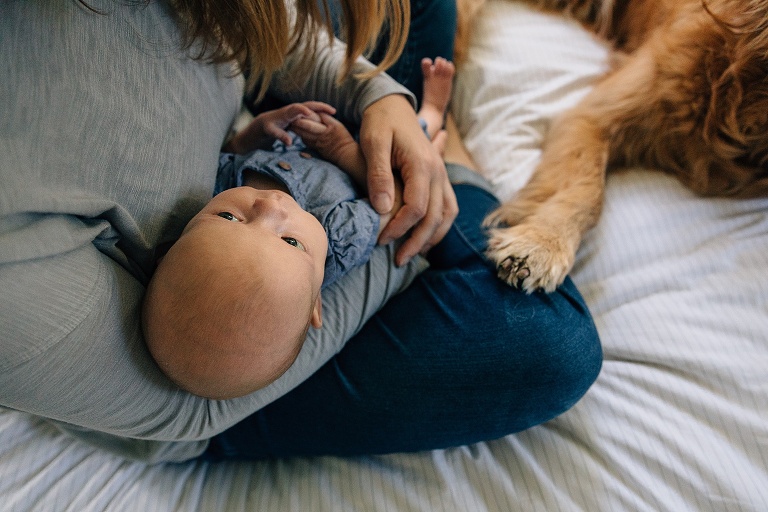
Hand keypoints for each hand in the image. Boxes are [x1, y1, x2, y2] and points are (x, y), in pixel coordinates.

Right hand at [226, 101, 335, 153]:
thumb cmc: (273, 132)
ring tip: (309, 115)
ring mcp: (275, 118)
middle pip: (302, 106)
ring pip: (288, 112)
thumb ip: (301, 127)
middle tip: (330, 111)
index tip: (334, 112)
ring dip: (298, 112)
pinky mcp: (265, 127)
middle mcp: (285, 113)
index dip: (321, 108)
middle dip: (316, 106)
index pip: (309, 108)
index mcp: (292, 114)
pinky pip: (273, 130)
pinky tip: (288, 142)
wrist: (252, 135)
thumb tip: (317, 129)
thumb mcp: (290, 130)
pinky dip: (281, 135)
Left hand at [359, 95, 457, 264]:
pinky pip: (448, 207)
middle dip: (416, 242)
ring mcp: (442, 174)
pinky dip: (439, 226)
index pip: (416, 207)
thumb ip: (378, 175)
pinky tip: (425, 239)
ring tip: (412, 255)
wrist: (392, 104)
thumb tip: (382, 209)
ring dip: (431, 238)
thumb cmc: (379, 122)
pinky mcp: (439, 177)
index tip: (380, 240)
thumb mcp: (372, 143)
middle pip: (434, 217)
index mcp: (422, 163)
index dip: (399, 228)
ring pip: (446, 215)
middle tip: (396, 261)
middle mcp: (438, 171)